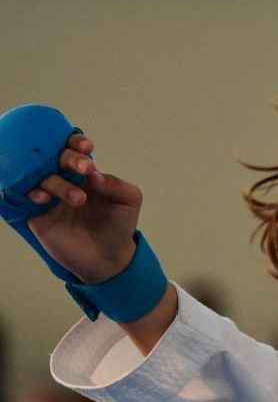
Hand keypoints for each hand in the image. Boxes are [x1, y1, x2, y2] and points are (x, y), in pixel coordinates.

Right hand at [23, 133, 145, 283]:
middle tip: (84, 168)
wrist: (106, 257)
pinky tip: (43, 199)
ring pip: (41, 176)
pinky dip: (32, 193)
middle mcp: (65, 180)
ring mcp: (49, 195)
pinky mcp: (37, 213)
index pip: (75, 150)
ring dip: (55, 181)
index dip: (76, 144)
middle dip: (69, 159)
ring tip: (78, 199)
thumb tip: (95, 174)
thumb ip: (117, 186)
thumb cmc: (118, 226)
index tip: (86, 147)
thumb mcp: (128, 202)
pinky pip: (25, 195)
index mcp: (85, 173)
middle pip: (56, 158)